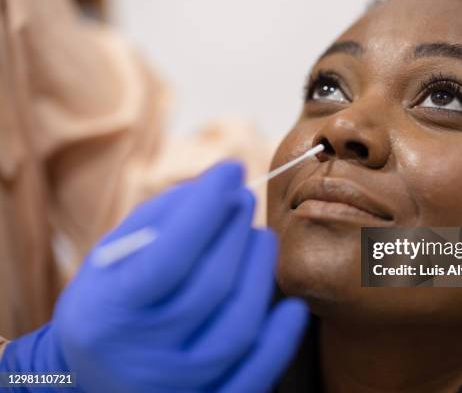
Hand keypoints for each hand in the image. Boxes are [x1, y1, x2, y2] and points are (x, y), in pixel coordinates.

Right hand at [1, 161, 307, 391]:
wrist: (92, 374)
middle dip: (235, 232)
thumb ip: (162, 218)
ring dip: (260, 272)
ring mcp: (177, 386)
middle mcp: (142, 357)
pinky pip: (256, 374)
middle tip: (244, 200)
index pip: (169, 256)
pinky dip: (281, 339)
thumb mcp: (114, 256)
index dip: (206, 208)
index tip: (231, 168)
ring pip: (239, 327)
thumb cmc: (110, 300)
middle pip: (211, 287)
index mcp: (109, 314)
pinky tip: (292, 305)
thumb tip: (220, 187)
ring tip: (260, 237)